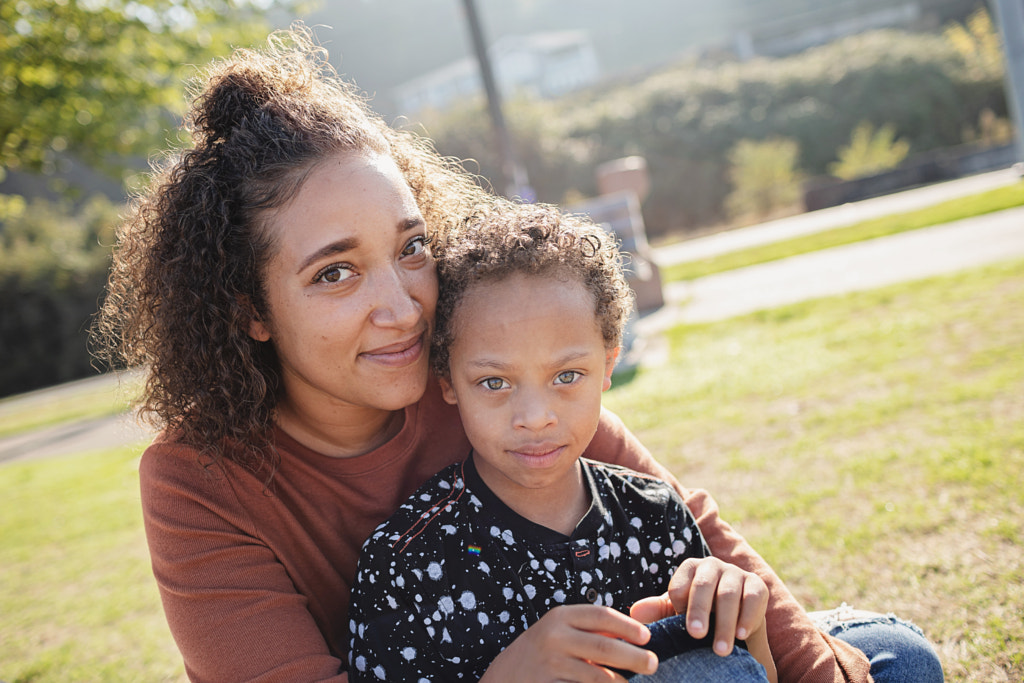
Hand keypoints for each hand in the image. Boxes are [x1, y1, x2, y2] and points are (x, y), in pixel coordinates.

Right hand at [479, 604, 656, 681]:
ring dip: (620, 682)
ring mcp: (551, 664)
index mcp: (561, 617)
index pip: (601, 615)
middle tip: (653, 663)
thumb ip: (590, 629)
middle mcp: (555, 637)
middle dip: (633, 656)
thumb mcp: (560, 630)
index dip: (627, 626)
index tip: (647, 636)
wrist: (504, 677)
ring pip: (596, 675)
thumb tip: (633, 632)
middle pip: (604, 646)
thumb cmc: (541, 650)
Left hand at [629, 556, 768, 656]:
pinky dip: (748, 617)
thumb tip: (635, 612)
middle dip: (699, 611)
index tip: (680, 624)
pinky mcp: (758, 585)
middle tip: (695, 635)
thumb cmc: (699, 616)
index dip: (678, 604)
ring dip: (724, 623)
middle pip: (703, 585)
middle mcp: (712, 566)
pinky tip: (741, 635)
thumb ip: (657, 611)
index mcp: (689, 569)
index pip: (679, 583)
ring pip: (728, 594)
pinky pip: (754, 598)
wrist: (733, 625)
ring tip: (719, 650)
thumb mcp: (677, 614)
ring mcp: (736, 573)